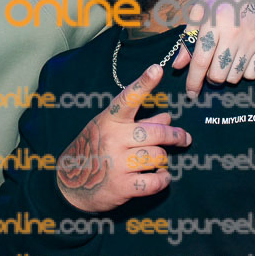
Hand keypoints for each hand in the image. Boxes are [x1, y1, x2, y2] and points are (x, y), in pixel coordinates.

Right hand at [56, 65, 191, 212]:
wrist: (70, 183)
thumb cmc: (93, 150)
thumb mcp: (109, 131)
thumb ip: (139, 123)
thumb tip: (168, 117)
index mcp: (109, 121)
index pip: (128, 98)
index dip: (144, 83)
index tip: (157, 69)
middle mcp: (113, 139)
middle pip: (155, 133)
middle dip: (175, 136)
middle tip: (184, 138)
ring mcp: (117, 163)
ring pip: (157, 156)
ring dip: (163, 159)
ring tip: (159, 160)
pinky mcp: (122, 186)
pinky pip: (154, 181)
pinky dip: (163, 179)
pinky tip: (161, 176)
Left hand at [173, 0, 254, 94]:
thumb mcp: (200, 11)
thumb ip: (188, 38)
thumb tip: (178, 65)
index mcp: (213, 24)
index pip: (201, 62)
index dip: (194, 81)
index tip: (191, 93)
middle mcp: (233, 35)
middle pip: (217, 75)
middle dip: (209, 79)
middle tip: (208, 71)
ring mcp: (251, 41)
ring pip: (234, 77)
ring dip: (225, 76)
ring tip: (223, 63)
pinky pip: (251, 74)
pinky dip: (242, 73)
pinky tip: (238, 60)